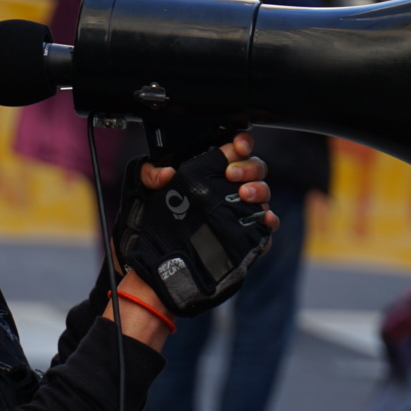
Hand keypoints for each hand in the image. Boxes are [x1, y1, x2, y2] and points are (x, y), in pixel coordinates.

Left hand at [113, 133, 277, 318]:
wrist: (155, 266)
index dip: (239, 144)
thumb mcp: (141, 194)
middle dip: (248, 167)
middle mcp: (226, 190)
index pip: (232, 150)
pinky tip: (263, 219)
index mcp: (207, 173)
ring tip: (243, 194)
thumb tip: (165, 172)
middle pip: (254, 169)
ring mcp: (238, 213)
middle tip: (231, 174)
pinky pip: (265, 227)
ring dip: (258, 190)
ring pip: (263, 194)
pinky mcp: (246, 237)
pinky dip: (268, 221)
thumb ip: (148, 174)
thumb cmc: (150, 225)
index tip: (235, 145)